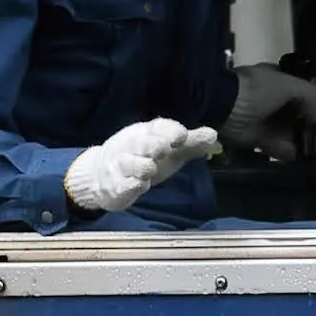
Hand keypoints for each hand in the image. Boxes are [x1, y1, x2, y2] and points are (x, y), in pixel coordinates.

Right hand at [64, 114, 218, 216]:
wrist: (101, 172)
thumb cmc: (143, 157)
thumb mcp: (168, 149)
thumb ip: (190, 143)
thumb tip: (213, 135)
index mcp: (147, 133)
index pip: (159, 127)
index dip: (170, 131)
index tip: (182, 137)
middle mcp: (132, 147)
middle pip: (143, 144)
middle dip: (153, 145)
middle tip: (163, 149)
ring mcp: (121, 167)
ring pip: (131, 165)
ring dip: (142, 167)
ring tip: (150, 170)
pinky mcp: (115, 187)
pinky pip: (121, 186)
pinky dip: (129, 185)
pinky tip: (139, 185)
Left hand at [226, 62, 315, 146]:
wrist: (220, 107)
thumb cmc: (255, 90)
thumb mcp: (287, 84)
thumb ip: (310, 96)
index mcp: (278, 79)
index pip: (303, 89)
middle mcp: (272, 99)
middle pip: (297, 112)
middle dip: (310, 124)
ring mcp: (264, 120)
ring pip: (289, 131)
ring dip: (302, 140)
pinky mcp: (257, 139)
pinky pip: (278, 146)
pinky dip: (289, 152)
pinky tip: (302, 157)